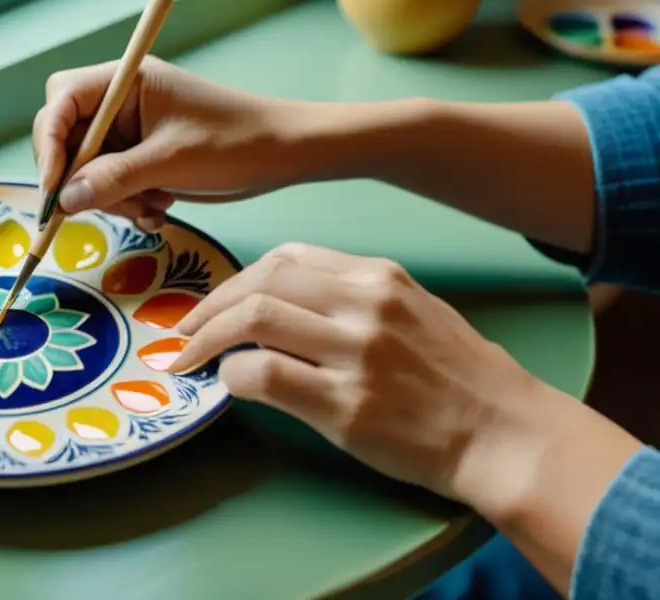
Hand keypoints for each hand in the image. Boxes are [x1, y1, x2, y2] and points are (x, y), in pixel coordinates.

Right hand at [32, 56, 315, 230]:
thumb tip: (63, 200)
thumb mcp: (170, 162)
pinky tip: (159, 209)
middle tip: (116, 204)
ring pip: (89, 171)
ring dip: (113, 198)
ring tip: (152, 207)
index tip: (54, 188)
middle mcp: (119, 103)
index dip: (48, 143)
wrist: (283, 154)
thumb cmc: (234, 143)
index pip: (61, 102)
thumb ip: (113, 179)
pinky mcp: (141, 157)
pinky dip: (128, 203)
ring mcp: (130, 131)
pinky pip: (112, 184)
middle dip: (87, 179)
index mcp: (124, 82)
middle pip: (68, 141)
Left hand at [167, 242, 551, 504]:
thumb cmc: (459, 374)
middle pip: (261, 280)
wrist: (505, 432)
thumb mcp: (413, 308)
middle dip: (209, 305)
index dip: (237, 279)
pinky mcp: (347, 405)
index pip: (286, 257)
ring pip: (254, 319)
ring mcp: (357, 353)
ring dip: (206, 338)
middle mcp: (365, 303)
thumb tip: (282, 297)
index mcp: (378, 276)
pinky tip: (228, 386)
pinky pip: (264, 375)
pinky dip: (233, 376)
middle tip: (184, 331)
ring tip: (188, 359)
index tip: (216, 303)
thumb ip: (352, 295)